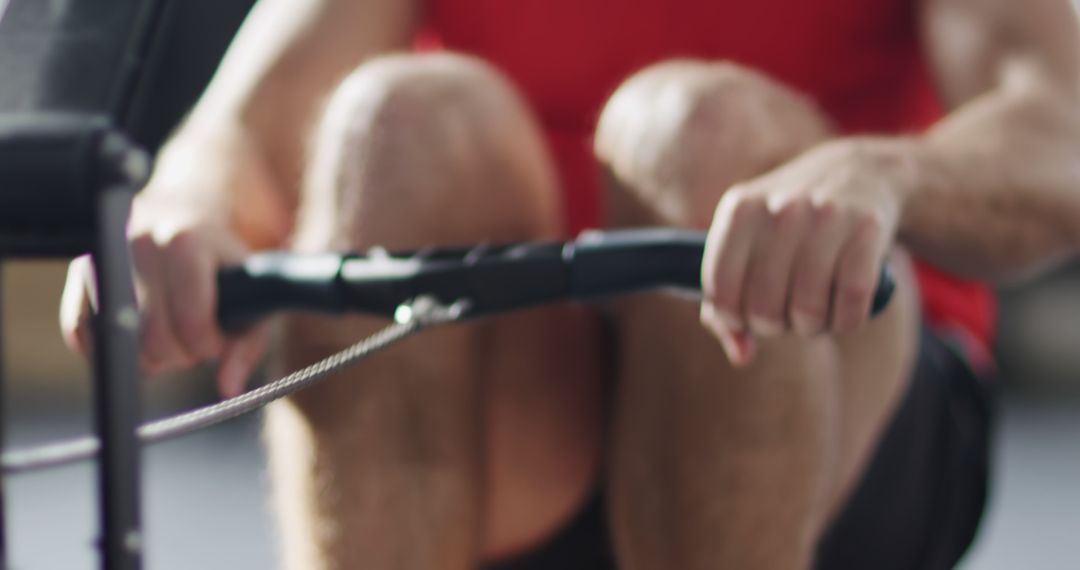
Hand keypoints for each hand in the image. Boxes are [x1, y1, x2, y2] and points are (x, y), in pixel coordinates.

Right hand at [59, 128, 285, 397]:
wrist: (187, 213)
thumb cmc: (224, 265)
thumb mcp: (252, 295)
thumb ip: (248, 344)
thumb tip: (228, 389)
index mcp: (186, 240)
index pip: (191, 320)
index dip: (207, 345)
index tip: (216, 342)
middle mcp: (138, 241)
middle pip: (153, 336)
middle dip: (179, 354)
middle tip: (193, 341)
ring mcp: (104, 254)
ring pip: (117, 339)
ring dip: (146, 355)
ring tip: (169, 335)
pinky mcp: (79, 270)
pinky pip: (81, 330)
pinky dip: (110, 350)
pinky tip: (139, 340)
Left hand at [700, 138, 914, 364]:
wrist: (861, 174)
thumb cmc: (792, 226)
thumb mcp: (749, 245)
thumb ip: (728, 302)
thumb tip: (740, 355)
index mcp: (739, 210)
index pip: (720, 288)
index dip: (734, 318)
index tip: (749, 316)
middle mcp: (780, 209)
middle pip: (764, 309)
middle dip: (776, 325)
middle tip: (788, 313)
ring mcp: (825, 216)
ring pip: (808, 311)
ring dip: (813, 326)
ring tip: (816, 310)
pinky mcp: (868, 230)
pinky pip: (851, 305)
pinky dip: (846, 321)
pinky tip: (844, 308)